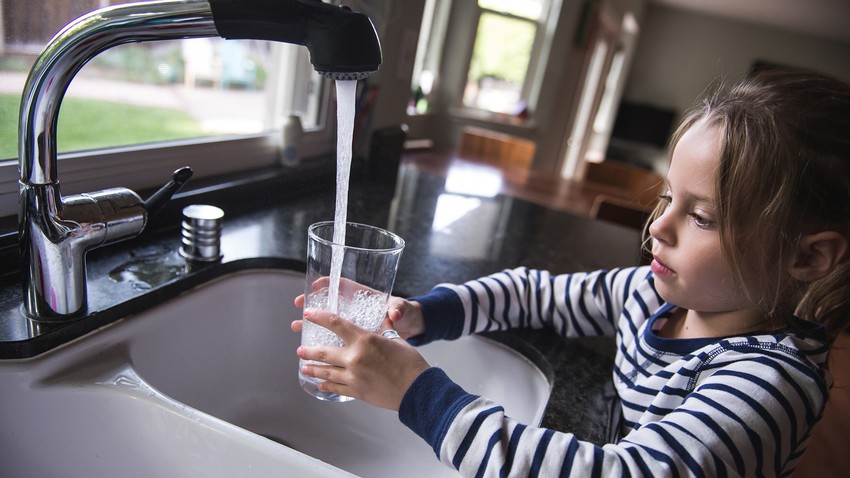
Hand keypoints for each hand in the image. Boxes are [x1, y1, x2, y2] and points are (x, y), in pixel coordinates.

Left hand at [291, 308, 429, 410]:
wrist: (418, 390)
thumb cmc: (410, 363)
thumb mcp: (397, 340)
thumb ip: (386, 330)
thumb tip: (385, 320)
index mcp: (364, 340)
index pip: (335, 324)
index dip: (318, 317)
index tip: (308, 314)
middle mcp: (355, 358)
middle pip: (323, 352)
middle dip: (308, 351)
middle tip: (300, 350)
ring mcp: (354, 377)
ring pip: (326, 372)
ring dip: (313, 369)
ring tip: (304, 368)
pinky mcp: (357, 392)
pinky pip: (337, 388)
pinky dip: (327, 385)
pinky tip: (321, 384)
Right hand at [294, 278, 425, 339]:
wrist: (411, 330)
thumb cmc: (407, 314)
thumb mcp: (404, 310)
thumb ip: (399, 310)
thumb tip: (395, 313)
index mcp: (364, 296)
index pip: (343, 285)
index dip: (328, 283)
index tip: (314, 286)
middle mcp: (356, 308)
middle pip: (330, 302)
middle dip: (312, 303)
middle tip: (299, 306)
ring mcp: (353, 323)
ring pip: (328, 322)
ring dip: (312, 324)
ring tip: (298, 329)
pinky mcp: (354, 339)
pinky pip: (334, 338)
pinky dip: (323, 342)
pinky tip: (312, 347)